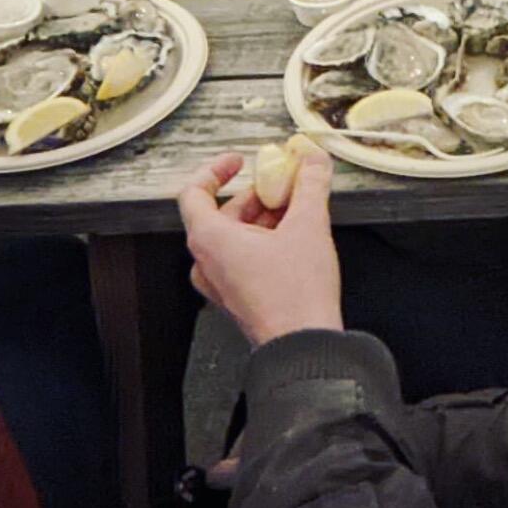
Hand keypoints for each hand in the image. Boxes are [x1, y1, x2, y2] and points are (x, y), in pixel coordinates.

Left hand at [178, 149, 342, 347]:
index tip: (239, 162)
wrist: (304, 347)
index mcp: (209, 240)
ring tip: (297, 209)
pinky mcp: (237, 298)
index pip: (194, 192)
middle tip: (286, 184)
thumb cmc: (295, 295)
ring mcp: (220, 284)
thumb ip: (310, 185)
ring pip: (234, 237)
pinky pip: (242, 258)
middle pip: (222, 213)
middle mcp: (206, 263)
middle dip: (256, 195)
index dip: (216, 170)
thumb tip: (313, 160)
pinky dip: (263, 241)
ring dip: (263, 218)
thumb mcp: (308, 225)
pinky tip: (295, 238)